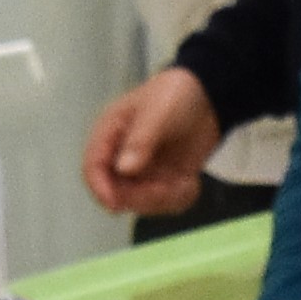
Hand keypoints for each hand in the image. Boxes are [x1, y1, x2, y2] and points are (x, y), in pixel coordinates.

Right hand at [82, 67, 220, 215]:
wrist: (207, 97)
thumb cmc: (176, 93)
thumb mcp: (159, 111)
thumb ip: (140, 140)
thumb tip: (124, 169)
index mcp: (109, 133)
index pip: (93, 166)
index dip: (100, 188)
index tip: (114, 205)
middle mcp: (119, 156)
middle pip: (115, 192)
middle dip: (141, 197)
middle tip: (169, 190)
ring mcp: (139, 172)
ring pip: (140, 203)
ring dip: (163, 199)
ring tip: (185, 180)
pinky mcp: (159, 181)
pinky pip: (163, 203)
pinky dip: (178, 198)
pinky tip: (189, 181)